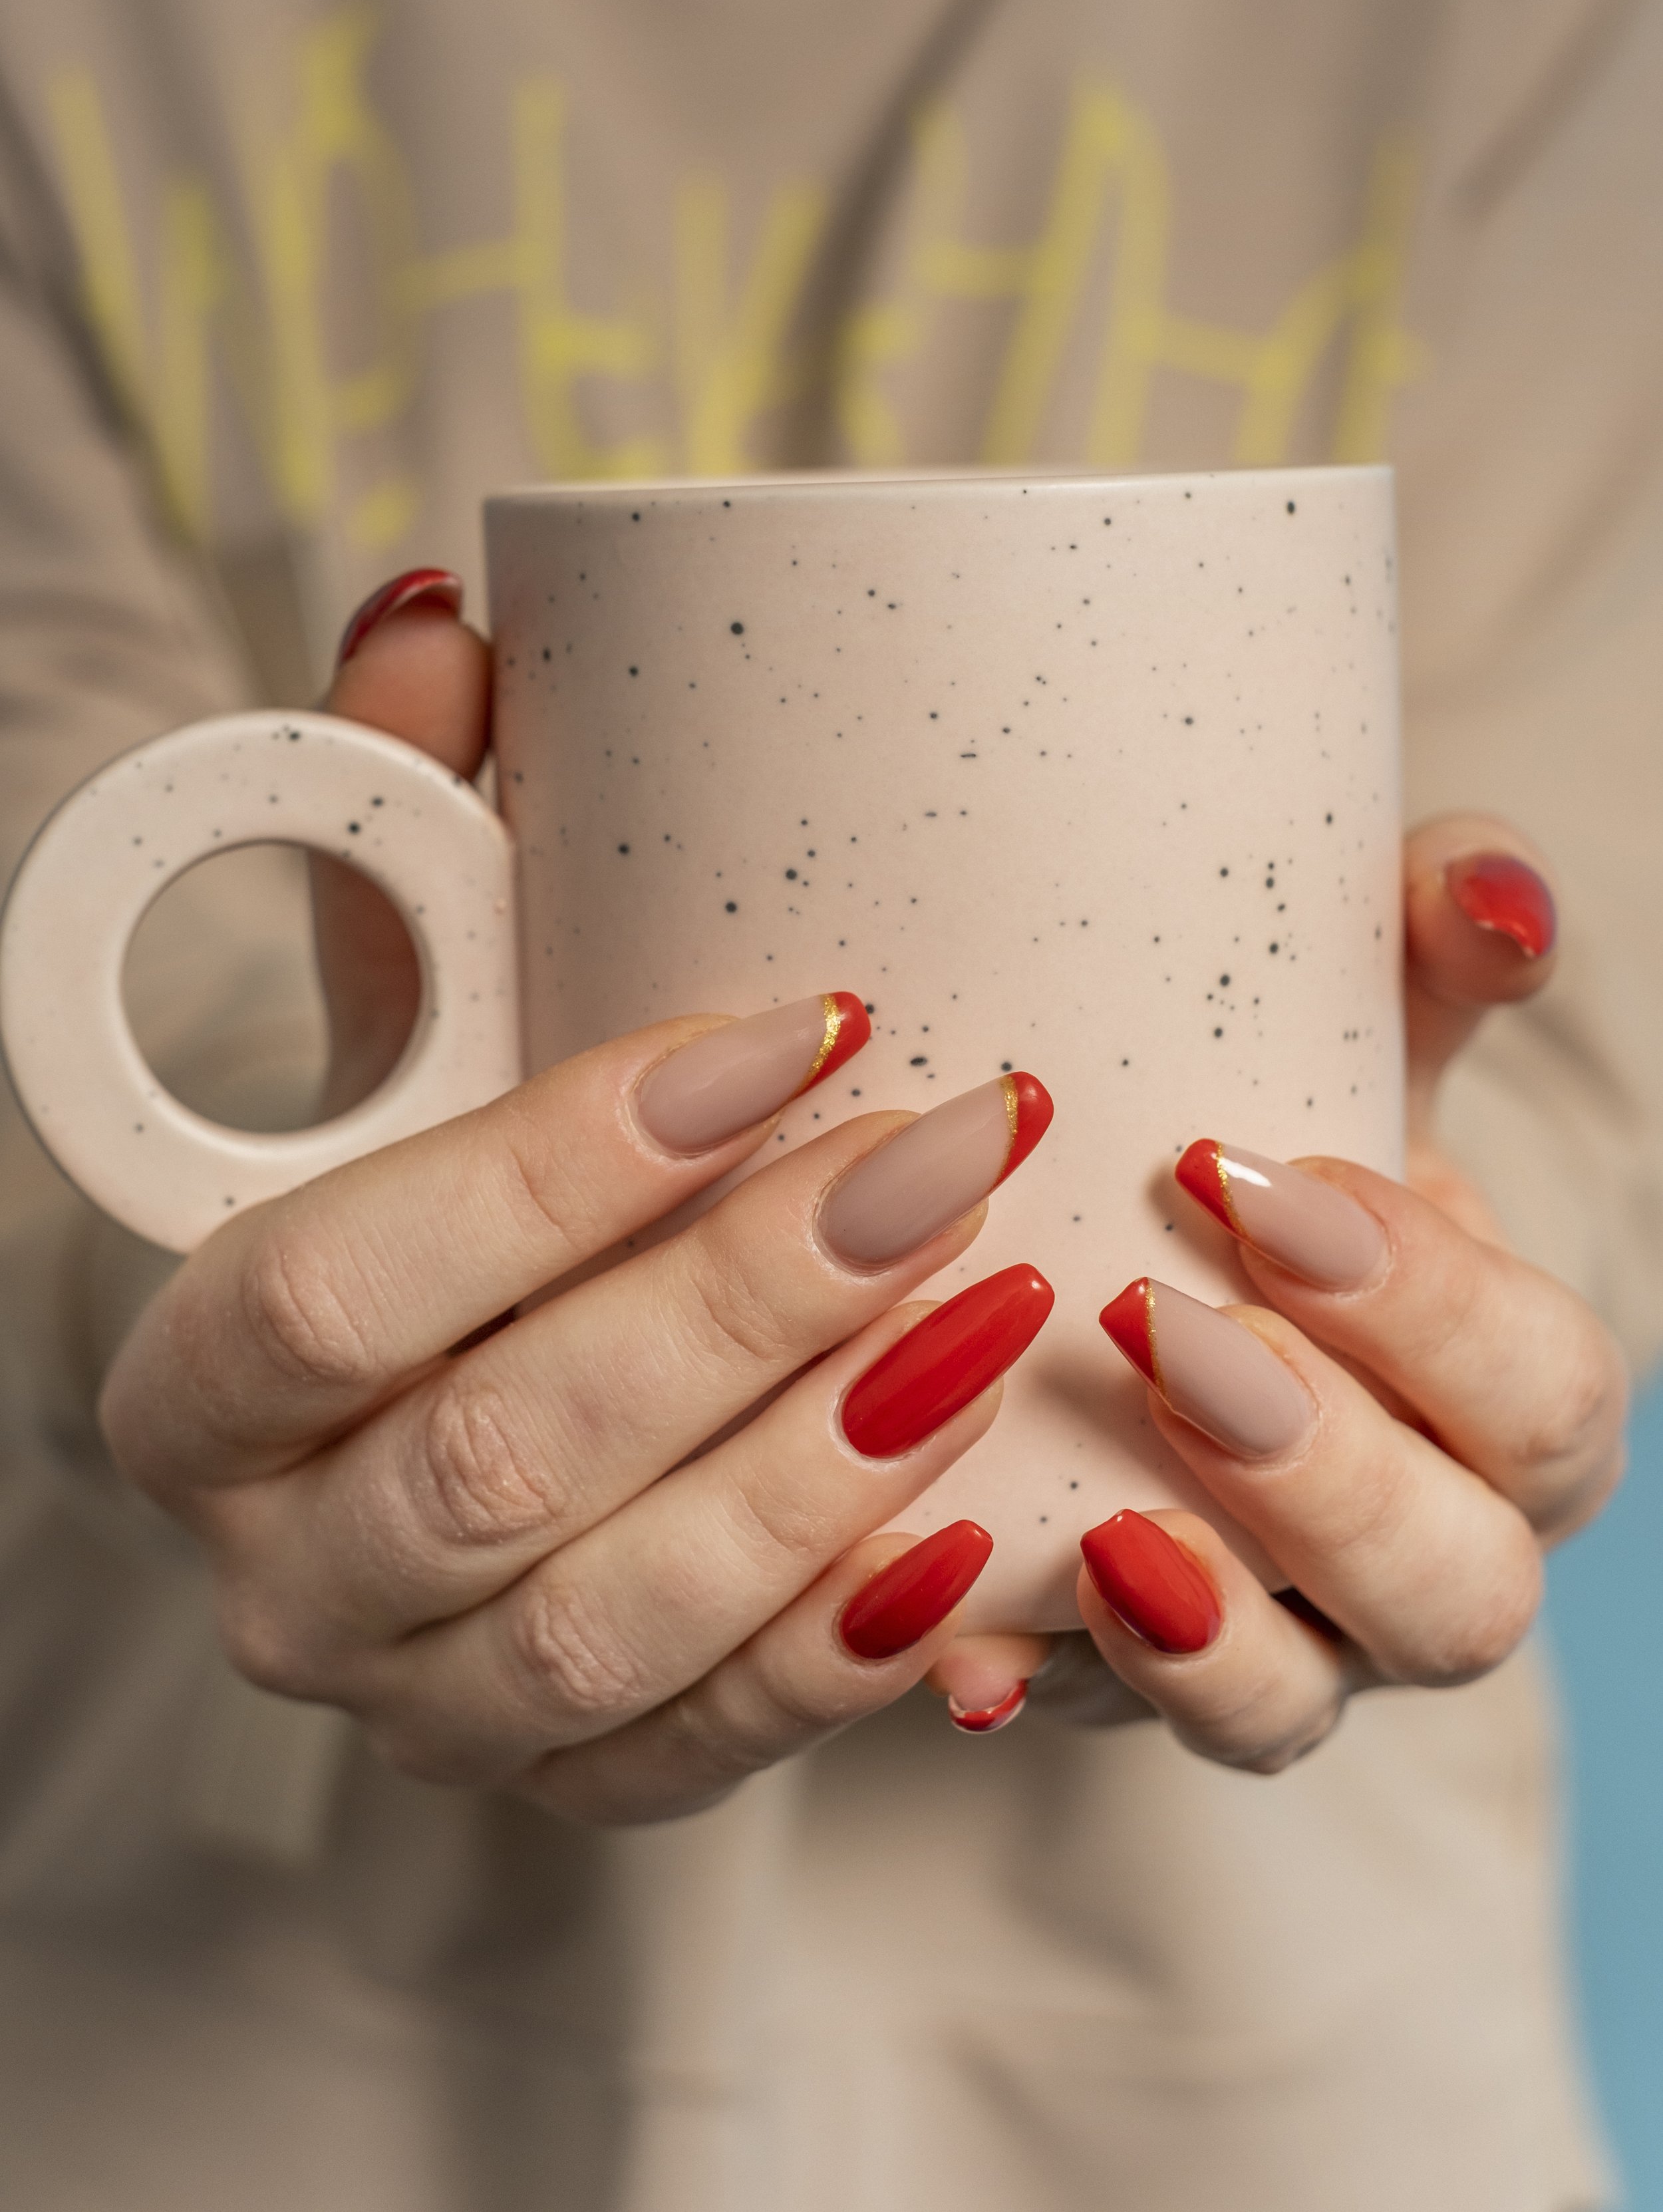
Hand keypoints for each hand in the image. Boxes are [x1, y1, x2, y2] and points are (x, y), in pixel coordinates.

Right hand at [99, 578, 1054, 1824]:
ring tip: (1001, 1304)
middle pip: (496, 1456)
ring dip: (820, 1465)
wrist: (468, 1410)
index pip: (344, 1286)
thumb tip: (441, 621)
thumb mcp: (417, 1007)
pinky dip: (846, 1652)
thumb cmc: (453, 1172)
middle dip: (742, 1299)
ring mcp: (420, 1700)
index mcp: (209, 1374)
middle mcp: (284, 1564)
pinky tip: (982, 1534)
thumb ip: (410, 825)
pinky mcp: (566, 1781)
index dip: (561, 1165)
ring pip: (609, 1620)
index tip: (800, 1028)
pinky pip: (703, 1751)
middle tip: (951, 1148)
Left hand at [935, 823, 1628, 1763]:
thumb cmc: (1246, 1142)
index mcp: (1504, 1402)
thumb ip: (1422, 949)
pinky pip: (1088, 1732)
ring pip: (1296, 1705)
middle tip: (1163, 1330)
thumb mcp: (1338, 1030)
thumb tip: (1493, 890)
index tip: (1253, 1180)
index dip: (1435, 1309)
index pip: (1547, 1397)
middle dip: (1327, 1471)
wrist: (1098, 1245)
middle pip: (1460, 1589)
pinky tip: (952, 1646)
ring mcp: (1275, 1642)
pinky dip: (1029, 1687)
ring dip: (1210, 1623)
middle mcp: (1418, 1551)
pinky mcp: (1119, 1684)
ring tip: (1103, 1523)